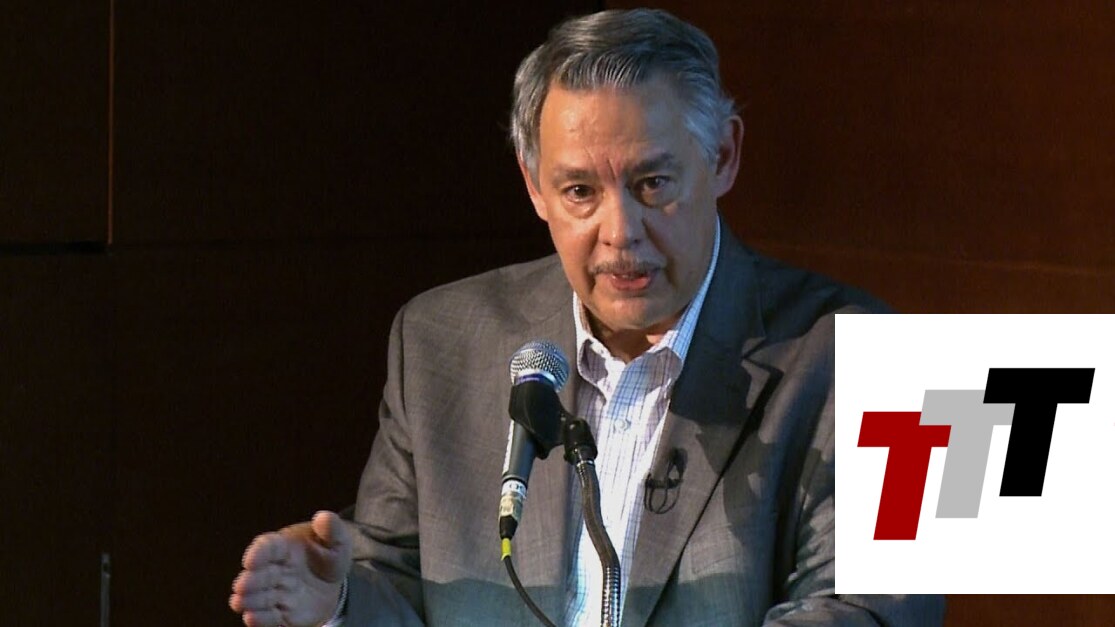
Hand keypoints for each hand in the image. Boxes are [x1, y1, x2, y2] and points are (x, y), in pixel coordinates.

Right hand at [230, 511, 352, 626]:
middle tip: (242, 586)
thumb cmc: (329, 556)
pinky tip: (252, 618)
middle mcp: (275, 570)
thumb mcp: (337, 540)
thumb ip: (331, 529)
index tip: (251, 560)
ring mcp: (277, 592)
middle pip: (259, 575)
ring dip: (249, 600)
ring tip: (239, 602)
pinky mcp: (282, 613)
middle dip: (250, 581)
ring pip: (259, 597)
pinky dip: (260, 619)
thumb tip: (324, 518)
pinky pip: (269, 618)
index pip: (268, 547)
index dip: (258, 553)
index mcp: (284, 547)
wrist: (333, 584)